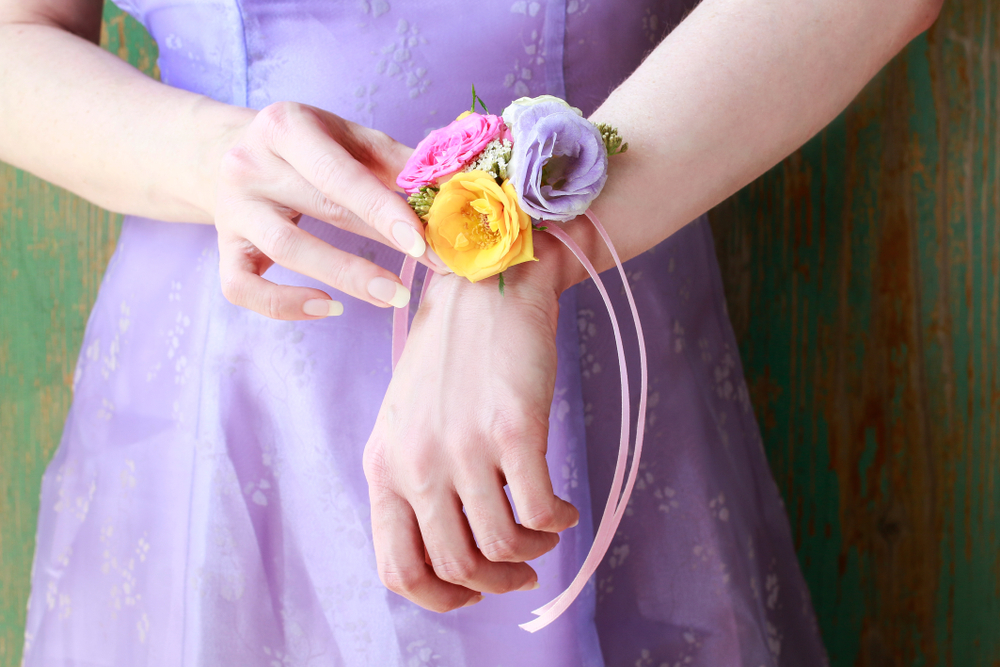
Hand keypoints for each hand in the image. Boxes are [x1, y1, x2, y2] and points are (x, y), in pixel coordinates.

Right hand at [214, 101, 445, 319]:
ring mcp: (232, 209)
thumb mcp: (348, 137)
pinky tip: (328, 307)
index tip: (423, 240)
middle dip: (381, 244)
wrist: (227, 151)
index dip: (382, 209)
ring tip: (393, 295)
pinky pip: (242, 288)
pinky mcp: (224, 248)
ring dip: (347, 277)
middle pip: (320, 210)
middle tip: (434, 267)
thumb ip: (397, 161)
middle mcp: (249, 163)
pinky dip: (285, 305)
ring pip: (287, 249)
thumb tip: (453, 186)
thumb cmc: (307, 148)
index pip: (339, 174)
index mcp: (285, 126)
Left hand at [362, 267, 579, 610]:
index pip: (397, 569)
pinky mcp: (513, 429)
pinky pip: (541, 512)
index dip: (438, 599)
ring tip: (544, 536)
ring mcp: (463, 447)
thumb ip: (416, 483)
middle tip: (520, 573)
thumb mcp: (408, 424)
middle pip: (456, 568)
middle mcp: (416, 462)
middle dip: (495, 584)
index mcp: (383, 466)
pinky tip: (565, 509)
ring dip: (531, 554)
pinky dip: (558, 523)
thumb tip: (455, 551)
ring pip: (501, 547)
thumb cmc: (451, 359)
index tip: (471, 594)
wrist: (484, 286)